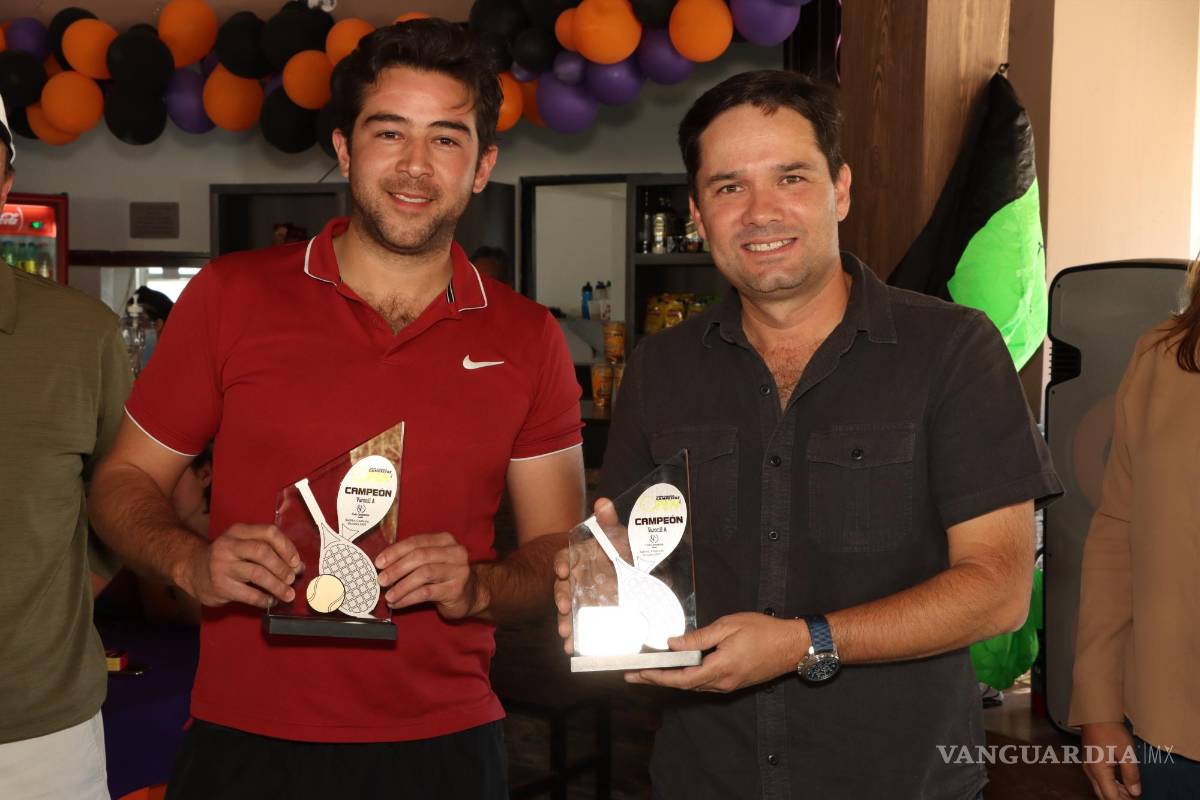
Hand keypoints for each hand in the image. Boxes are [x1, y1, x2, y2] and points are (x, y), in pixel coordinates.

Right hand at [178, 523, 300, 608]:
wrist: (192, 569)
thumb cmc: (226, 557)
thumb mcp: (241, 544)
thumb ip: (266, 549)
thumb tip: (297, 565)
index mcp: (239, 531)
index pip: (268, 532)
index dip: (287, 547)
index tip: (296, 561)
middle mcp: (229, 546)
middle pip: (263, 552)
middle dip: (282, 567)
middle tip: (292, 578)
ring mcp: (222, 566)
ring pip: (257, 574)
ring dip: (277, 586)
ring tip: (287, 593)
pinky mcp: (220, 586)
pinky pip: (249, 594)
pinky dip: (264, 599)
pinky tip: (270, 601)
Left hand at [376, 532, 477, 618]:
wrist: (472, 594)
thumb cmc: (445, 576)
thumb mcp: (431, 561)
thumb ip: (412, 558)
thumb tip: (383, 564)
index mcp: (445, 540)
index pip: (416, 542)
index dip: (395, 551)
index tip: (379, 562)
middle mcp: (454, 552)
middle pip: (420, 556)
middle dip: (397, 568)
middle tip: (382, 580)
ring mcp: (458, 571)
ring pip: (424, 574)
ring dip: (402, 586)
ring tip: (388, 595)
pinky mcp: (456, 589)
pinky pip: (427, 593)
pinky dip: (408, 598)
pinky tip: (398, 603)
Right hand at [554, 497, 622, 655]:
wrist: (634, 571)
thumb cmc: (621, 550)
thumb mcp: (619, 535)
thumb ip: (609, 521)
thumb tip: (603, 502)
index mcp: (580, 558)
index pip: (564, 558)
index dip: (562, 564)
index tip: (563, 571)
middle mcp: (576, 579)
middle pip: (563, 588)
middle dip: (561, 599)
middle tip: (563, 609)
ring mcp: (582, 598)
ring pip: (568, 610)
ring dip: (565, 622)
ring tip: (567, 636)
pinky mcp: (591, 614)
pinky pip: (580, 625)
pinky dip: (576, 636)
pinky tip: (574, 647)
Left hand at [625, 612, 805, 692]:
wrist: (792, 645)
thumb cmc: (764, 631)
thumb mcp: (728, 626)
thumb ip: (699, 637)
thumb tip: (674, 643)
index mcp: (720, 667)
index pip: (681, 678)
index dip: (657, 677)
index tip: (638, 674)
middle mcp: (723, 682)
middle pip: (683, 685)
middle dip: (657, 680)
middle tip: (635, 675)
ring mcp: (729, 685)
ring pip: (693, 686)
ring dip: (671, 680)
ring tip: (650, 673)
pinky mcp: (733, 683)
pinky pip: (705, 684)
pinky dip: (687, 678)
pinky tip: (678, 670)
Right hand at [1081, 722, 1140, 798]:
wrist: (1096, 715)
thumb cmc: (1110, 729)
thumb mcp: (1126, 752)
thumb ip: (1131, 774)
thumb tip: (1135, 791)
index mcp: (1099, 770)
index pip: (1111, 796)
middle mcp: (1091, 771)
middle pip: (1104, 795)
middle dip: (1119, 799)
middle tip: (1134, 798)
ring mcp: (1089, 767)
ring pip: (1101, 789)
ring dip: (1116, 793)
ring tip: (1131, 792)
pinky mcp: (1090, 763)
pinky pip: (1099, 780)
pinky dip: (1111, 786)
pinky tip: (1122, 784)